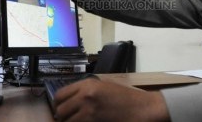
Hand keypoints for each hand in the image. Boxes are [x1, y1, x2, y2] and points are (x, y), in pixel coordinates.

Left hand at [54, 78, 169, 121]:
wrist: (143, 108)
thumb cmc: (126, 97)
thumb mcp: (104, 87)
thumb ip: (86, 91)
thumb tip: (71, 100)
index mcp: (87, 84)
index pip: (60, 95)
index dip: (58, 104)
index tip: (61, 109)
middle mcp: (85, 96)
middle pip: (60, 111)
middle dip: (63, 117)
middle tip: (69, 119)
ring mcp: (89, 111)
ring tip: (80, 121)